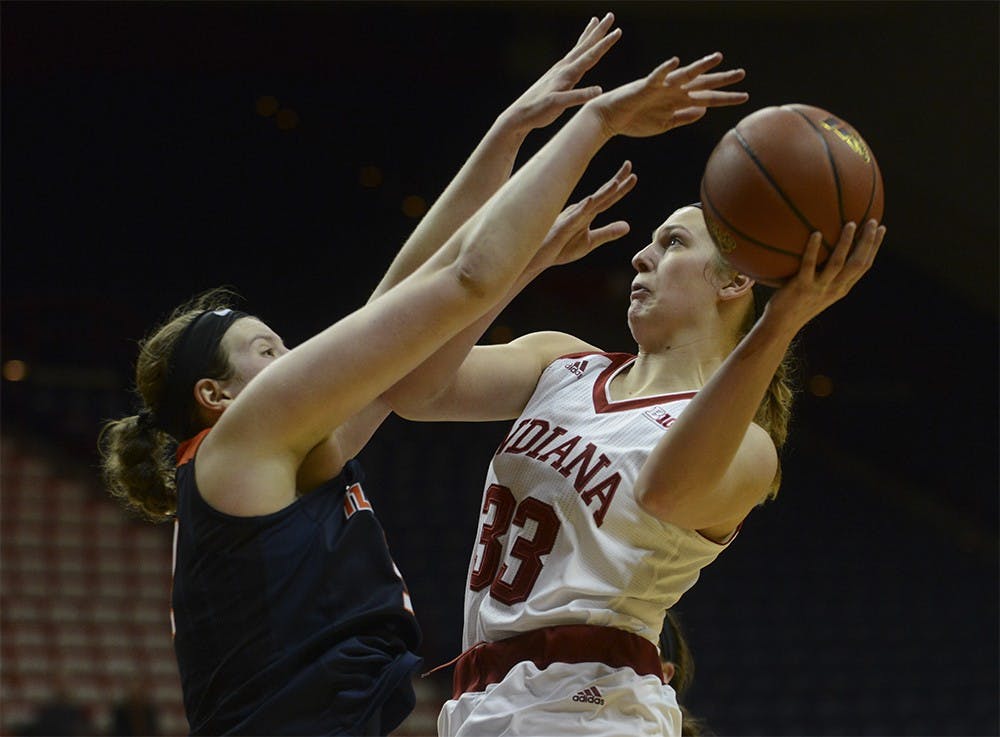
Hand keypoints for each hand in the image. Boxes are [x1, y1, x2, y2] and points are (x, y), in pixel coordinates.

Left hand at [501, 13, 621, 134]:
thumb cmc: (538, 111)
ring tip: (594, 21)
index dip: (605, 44)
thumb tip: (600, 90)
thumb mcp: (558, 105)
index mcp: (567, 74)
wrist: (519, 115)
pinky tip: (580, 50)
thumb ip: (578, 96)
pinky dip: (578, 50)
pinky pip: (571, 58)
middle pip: (585, 46)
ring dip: (588, 36)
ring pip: (577, 49)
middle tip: (610, 15)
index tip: (618, 31)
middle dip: (599, 31)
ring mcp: (558, 71)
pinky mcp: (555, 77)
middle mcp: (563, 68)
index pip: (590, 56)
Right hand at [527, 160, 636, 273]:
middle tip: (629, 165)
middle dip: (615, 181)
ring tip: (616, 182)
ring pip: (589, 204)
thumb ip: (608, 232)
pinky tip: (591, 201)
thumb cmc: (560, 247)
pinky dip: (582, 209)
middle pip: (601, 195)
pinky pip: (573, 218)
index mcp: (587, 213)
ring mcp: (571, 218)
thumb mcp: (590, 241)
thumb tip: (629, 226)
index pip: (607, 198)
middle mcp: (580, 211)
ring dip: (602, 193)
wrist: (538, 257)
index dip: (620, 187)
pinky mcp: (562, 228)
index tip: (633, 175)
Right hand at [588, 51, 747, 137]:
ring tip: (717, 58)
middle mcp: (673, 91)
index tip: (744, 96)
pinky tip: (675, 62)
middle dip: (721, 80)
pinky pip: (657, 76)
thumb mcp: (665, 125)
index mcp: (678, 102)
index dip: (726, 98)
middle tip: (741, 74)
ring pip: (685, 75)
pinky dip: (665, 69)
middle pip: (702, 84)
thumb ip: (684, 117)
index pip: (707, 99)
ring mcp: (661, 87)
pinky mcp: (645, 86)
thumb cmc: (635, 121)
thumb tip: (704, 110)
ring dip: (700, 66)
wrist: (611, 119)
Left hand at [765, 219, 886, 329]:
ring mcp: (819, 288)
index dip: (874, 246)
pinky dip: (813, 249)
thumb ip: (825, 271)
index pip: (864, 265)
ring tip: (850, 224)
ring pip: (838, 264)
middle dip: (868, 242)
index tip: (880, 228)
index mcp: (842, 288)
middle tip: (872, 220)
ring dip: (846, 243)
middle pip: (858, 263)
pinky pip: (809, 265)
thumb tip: (825, 245)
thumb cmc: (796, 302)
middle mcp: (835, 288)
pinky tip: (816, 233)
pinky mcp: (801, 287)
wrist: (781, 324)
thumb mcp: (817, 288)